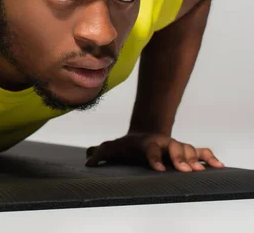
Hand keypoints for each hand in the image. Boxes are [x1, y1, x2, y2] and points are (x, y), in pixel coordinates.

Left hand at [85, 132, 224, 171]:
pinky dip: (210, 157)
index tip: (158, 169)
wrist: (144, 135)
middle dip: (179, 157)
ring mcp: (176, 146)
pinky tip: (218, 166)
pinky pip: (201, 151)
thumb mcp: (113, 147)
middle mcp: (164, 143)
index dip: (154, 158)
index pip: (150, 150)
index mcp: (147, 143)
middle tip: (184, 170)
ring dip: (195, 158)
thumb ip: (100, 153)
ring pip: (188, 149)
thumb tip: (87, 162)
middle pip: (174, 147)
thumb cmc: (127, 145)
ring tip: (199, 170)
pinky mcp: (185, 151)